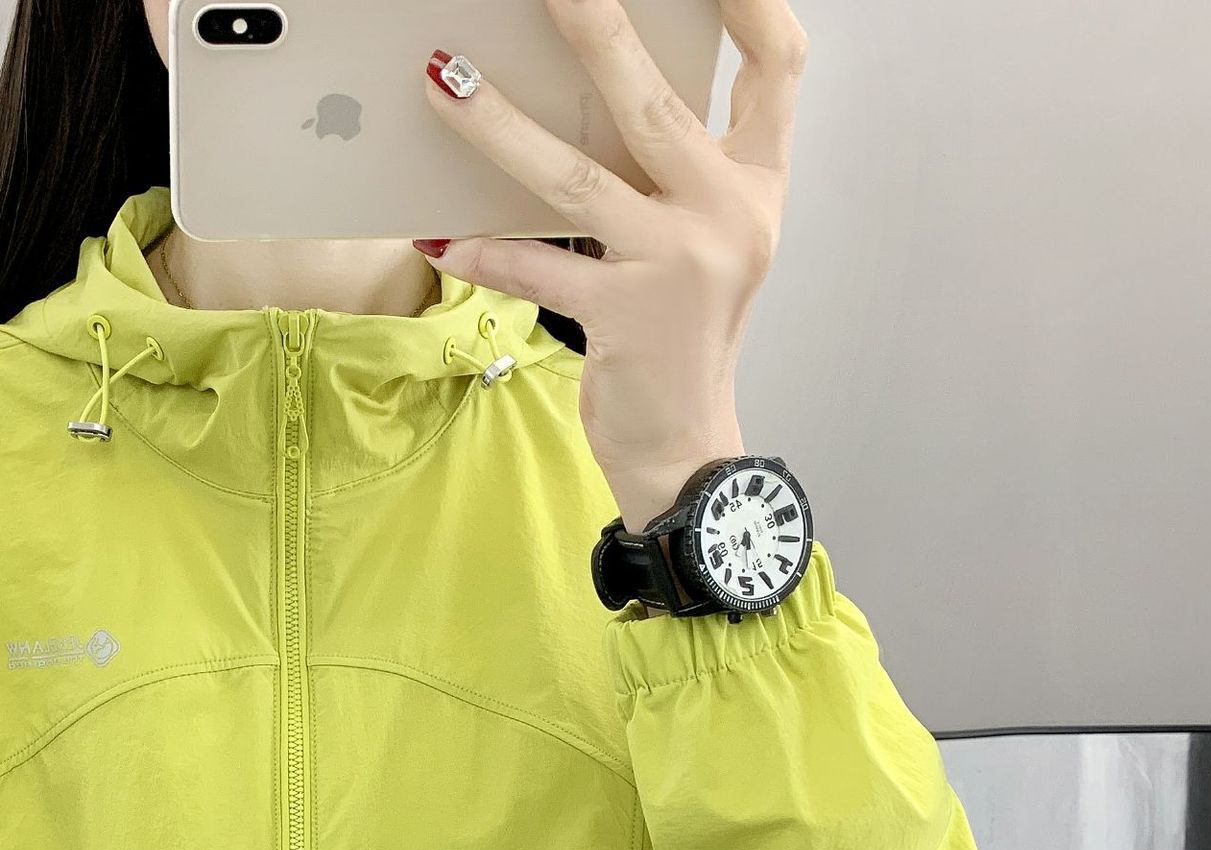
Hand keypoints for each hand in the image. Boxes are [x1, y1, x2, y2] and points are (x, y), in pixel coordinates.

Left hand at [420, 0, 807, 528]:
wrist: (685, 444)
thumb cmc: (680, 337)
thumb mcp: (702, 241)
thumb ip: (670, 170)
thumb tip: (583, 93)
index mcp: (755, 185)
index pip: (776, 65)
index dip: (750, 1)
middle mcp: (727, 216)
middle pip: (655, 103)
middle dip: (597, 29)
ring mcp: (678, 266)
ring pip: (576, 179)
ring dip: (499, 127)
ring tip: (441, 81)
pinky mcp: (625, 318)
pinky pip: (538, 268)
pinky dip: (482, 252)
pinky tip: (433, 235)